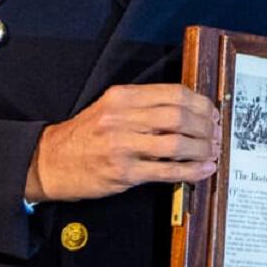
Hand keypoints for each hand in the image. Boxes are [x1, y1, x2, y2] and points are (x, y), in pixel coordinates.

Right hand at [25, 84, 220, 201]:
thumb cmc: (84, 136)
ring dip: (201, 149)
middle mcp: (123, 117)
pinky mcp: (123, 172)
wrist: (49, 161)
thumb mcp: (110, 109)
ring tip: (213, 152)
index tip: (212, 112)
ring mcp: (122, 145)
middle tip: (217, 134)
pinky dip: (190, 171)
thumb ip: (143, 106)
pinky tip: (203, 170)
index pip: (173, 93)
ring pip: (176, 143)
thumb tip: (186, 111)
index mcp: (123, 97)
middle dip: (205, 126)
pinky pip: (166, 171)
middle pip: (179, 116)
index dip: (200, 103)